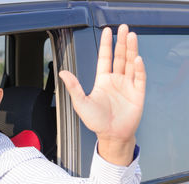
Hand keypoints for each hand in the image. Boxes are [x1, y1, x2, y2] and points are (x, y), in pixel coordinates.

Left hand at [59, 24, 145, 165]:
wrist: (111, 136)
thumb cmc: (96, 121)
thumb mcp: (81, 103)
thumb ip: (73, 87)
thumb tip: (62, 72)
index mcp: (102, 80)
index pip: (105, 58)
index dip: (106, 44)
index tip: (107, 31)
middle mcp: (116, 80)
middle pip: (120, 57)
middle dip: (122, 42)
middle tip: (124, 28)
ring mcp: (127, 86)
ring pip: (130, 63)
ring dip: (131, 50)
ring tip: (132, 36)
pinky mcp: (138, 93)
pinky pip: (139, 78)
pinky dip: (139, 68)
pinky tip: (137, 59)